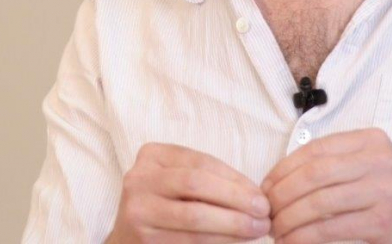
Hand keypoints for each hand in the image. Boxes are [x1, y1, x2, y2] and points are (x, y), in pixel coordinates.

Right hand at [107, 142, 271, 242]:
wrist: (128, 240)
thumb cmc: (164, 208)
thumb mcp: (179, 183)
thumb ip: (209, 181)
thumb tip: (255, 194)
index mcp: (152, 155)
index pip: (201, 162)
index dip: (235, 178)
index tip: (260, 193)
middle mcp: (139, 178)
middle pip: (196, 183)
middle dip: (236, 198)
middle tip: (263, 211)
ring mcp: (137, 209)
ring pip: (194, 214)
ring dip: (233, 223)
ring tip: (257, 228)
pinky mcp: (144, 238)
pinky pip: (190, 239)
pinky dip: (219, 240)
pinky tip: (237, 241)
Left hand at [261, 128, 391, 243]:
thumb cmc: (389, 195)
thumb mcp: (368, 166)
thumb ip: (333, 163)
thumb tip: (277, 179)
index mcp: (371, 140)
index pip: (315, 149)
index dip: (283, 168)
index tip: (266, 187)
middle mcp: (379, 160)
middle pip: (314, 174)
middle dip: (282, 194)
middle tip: (266, 212)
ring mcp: (383, 190)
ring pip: (319, 202)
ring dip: (289, 219)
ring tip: (276, 230)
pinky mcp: (383, 222)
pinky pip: (331, 228)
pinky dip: (305, 237)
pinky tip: (293, 242)